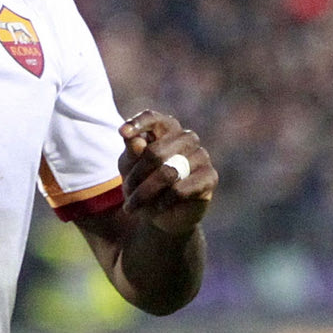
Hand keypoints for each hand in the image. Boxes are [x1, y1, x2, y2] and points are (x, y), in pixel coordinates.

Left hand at [118, 110, 215, 234]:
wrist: (161, 214)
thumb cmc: (143, 181)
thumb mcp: (130, 166)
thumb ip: (132, 151)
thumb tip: (133, 139)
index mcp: (165, 128)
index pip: (152, 118)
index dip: (138, 123)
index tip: (122, 133)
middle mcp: (186, 137)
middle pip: (155, 152)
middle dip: (136, 177)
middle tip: (125, 194)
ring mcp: (201, 155)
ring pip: (167, 173)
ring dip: (145, 192)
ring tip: (133, 206)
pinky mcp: (210, 176)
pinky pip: (181, 189)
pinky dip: (163, 201)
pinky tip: (157, 208)